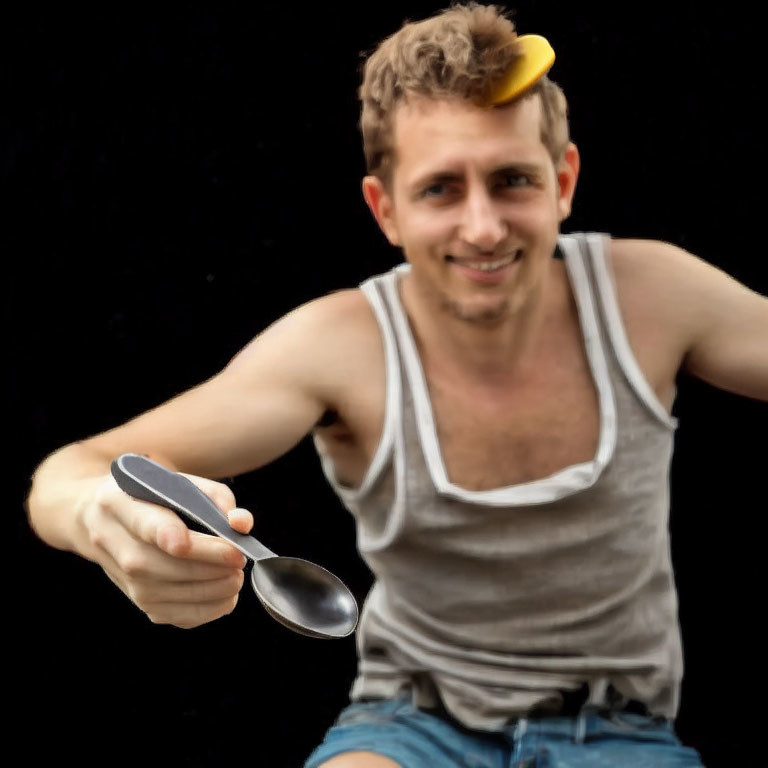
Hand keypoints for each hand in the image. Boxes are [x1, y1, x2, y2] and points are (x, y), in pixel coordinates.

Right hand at [80, 473, 250, 627]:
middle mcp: (111, 541)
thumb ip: (215, 497)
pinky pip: (172, 615)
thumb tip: (241, 524)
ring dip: (212, 589)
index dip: (176, 536)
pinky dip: (206, 609)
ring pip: (168, 592)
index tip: (211, 544)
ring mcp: (121, 576)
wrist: (100, 519)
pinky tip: (225, 595)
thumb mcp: (178, 482)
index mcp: (118, 502)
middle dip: (209, 565)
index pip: (147, 524)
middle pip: (163, 564)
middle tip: (240, 560)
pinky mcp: (136, 601)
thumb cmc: (151, 497)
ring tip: (236, 576)